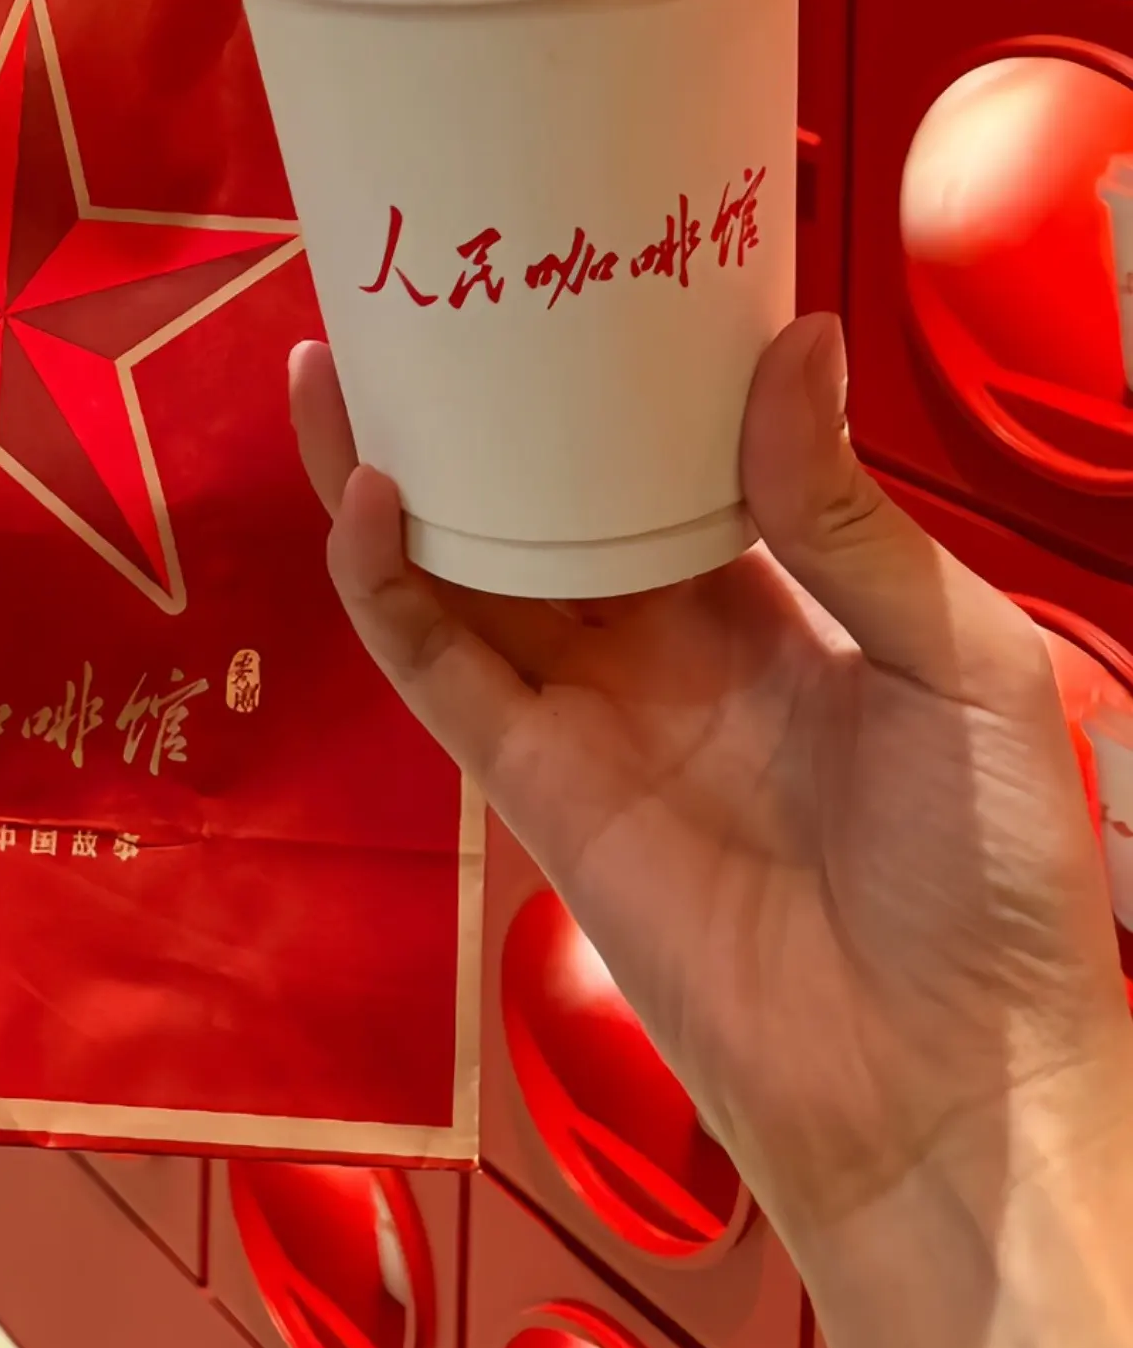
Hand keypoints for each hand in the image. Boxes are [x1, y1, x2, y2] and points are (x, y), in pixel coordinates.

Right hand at [292, 312, 1132, 1347]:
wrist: (957, 1092)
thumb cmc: (1000, 896)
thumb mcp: (964, 665)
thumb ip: (854, 516)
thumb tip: (797, 348)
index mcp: (774, 603)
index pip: (666, 454)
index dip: (613, 366)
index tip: (581, 254)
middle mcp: (664, 646)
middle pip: (537, 492)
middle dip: (479, 397)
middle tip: (426, 275)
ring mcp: (592, 713)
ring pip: (458, 563)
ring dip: (392, 462)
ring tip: (347, 346)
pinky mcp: (540, 788)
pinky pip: (436, 666)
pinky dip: (384, 580)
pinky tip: (371, 487)